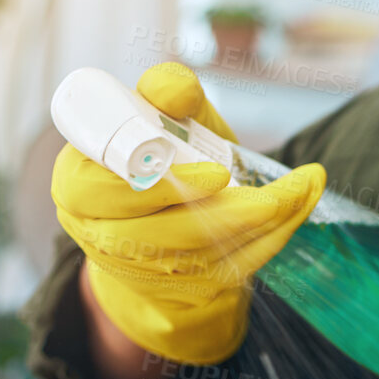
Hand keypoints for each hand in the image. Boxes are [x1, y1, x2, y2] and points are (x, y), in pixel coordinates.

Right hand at [51, 62, 325, 363]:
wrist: (168, 214)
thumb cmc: (161, 156)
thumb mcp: (162, 118)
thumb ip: (166, 93)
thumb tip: (171, 88)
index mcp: (79, 186)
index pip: (100, 191)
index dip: (154, 187)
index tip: (216, 175)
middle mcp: (101, 235)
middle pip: (157, 236)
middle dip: (222, 215)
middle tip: (270, 197)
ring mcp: (141, 271)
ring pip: (202, 256)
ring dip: (260, 226)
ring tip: (300, 190)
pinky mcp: (183, 290)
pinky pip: (232, 268)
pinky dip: (272, 236)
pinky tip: (299, 203)